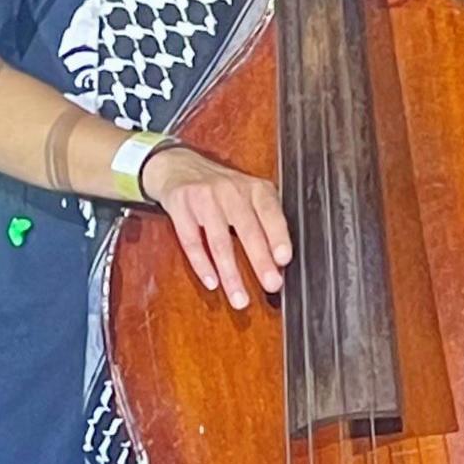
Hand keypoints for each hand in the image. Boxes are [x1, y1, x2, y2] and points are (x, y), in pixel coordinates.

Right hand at [140, 146, 293, 310]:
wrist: (179, 166)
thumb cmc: (221, 189)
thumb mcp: (248, 194)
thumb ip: (265, 221)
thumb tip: (280, 263)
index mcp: (254, 188)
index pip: (270, 213)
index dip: (278, 236)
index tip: (284, 258)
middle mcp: (231, 190)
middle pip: (247, 230)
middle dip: (260, 260)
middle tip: (271, 284)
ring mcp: (204, 198)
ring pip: (219, 241)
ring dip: (231, 274)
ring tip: (239, 298)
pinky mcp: (181, 207)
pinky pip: (191, 241)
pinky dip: (202, 264)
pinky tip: (212, 282)